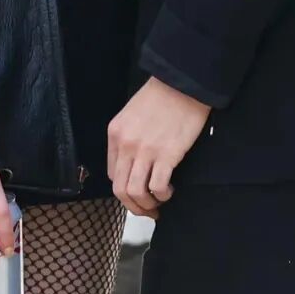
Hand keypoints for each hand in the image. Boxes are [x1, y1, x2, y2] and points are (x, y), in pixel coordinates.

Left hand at [108, 76, 210, 216]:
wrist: (182, 82)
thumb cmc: (162, 95)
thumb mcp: (133, 113)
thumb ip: (128, 137)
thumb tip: (134, 162)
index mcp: (116, 134)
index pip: (112, 175)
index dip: (125, 189)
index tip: (138, 194)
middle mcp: (126, 144)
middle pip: (120, 189)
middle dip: (134, 206)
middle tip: (147, 210)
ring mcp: (145, 151)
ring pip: (135, 192)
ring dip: (147, 205)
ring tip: (159, 204)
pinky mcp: (166, 154)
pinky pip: (157, 187)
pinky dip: (162, 195)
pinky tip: (169, 190)